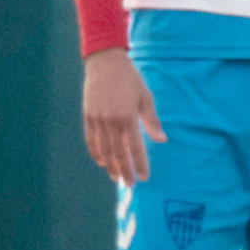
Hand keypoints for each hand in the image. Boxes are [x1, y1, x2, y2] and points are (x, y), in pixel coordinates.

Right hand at [82, 48, 164, 184]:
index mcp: (127, 118)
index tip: (144, 177)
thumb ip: (152, 121)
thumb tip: (162, 140)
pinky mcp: (88, 117)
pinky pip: (90, 139)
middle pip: (118, 153)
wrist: (105, 64)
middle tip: (130, 184)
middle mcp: (111, 121)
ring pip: (103, 149)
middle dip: (125, 170)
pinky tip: (101, 161)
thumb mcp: (145, 98)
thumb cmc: (130, 80)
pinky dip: (95, 152)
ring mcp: (97, 120)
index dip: (140, 164)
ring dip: (110, 165)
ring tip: (116, 177)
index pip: (135, 148)